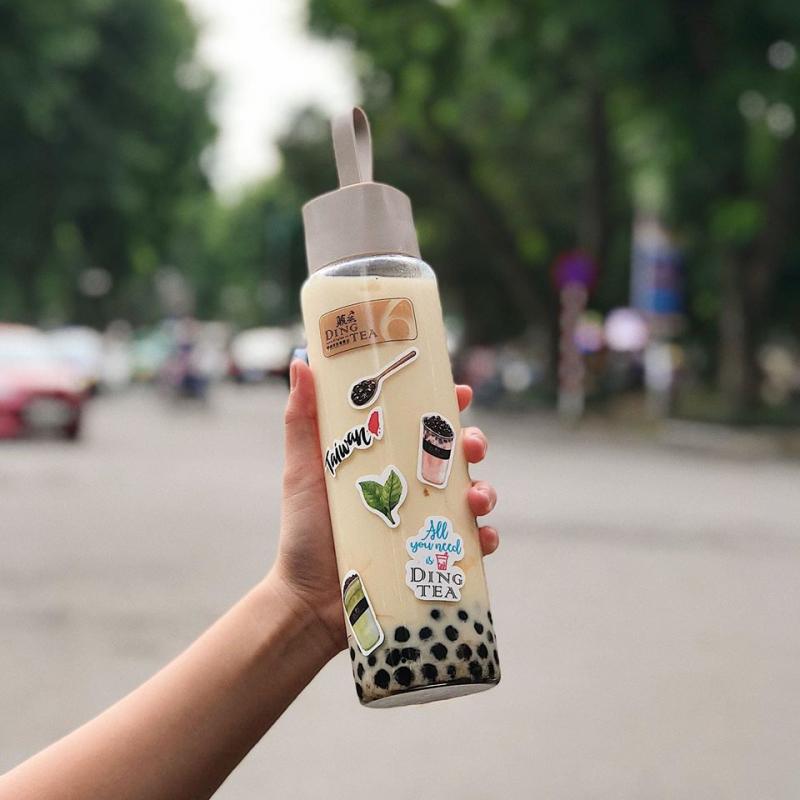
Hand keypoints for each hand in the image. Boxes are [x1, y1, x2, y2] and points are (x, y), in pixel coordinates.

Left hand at [271, 359, 498, 653]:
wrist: (307, 601)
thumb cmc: (304, 532)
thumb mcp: (303, 471)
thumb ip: (302, 421)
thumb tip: (300, 361)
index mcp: (386, 462)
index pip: (422, 426)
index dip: (446, 405)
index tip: (460, 392)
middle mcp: (411, 488)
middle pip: (456, 457)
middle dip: (473, 444)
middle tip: (471, 445)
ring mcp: (425, 523)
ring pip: (472, 496)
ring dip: (485, 490)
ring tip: (476, 497)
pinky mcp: (434, 559)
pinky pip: (472, 546)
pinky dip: (485, 538)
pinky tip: (482, 536)